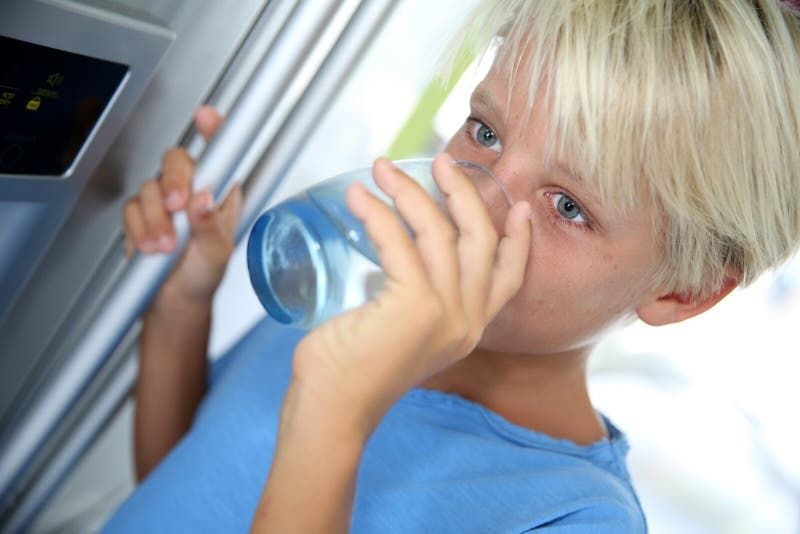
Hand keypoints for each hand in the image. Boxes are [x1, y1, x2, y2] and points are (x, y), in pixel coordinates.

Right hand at [122, 106, 242, 303]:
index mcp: (220, 193)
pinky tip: (151, 247)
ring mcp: (164, 200)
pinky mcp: (140, 214)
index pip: (220, 154)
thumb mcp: (217, 254)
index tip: (207, 117)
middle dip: (173, 182)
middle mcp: (192, 190)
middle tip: (177, 206)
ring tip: (167, 247)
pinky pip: (131, 209)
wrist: (175, 301)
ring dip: (157, 220)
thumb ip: (210, 227)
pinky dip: (140, 229)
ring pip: (150, 187)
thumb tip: (203, 199)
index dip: (213, 131)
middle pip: (176, 161)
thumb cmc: (204, 274)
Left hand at [290, 153, 532, 436]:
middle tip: (439, 160)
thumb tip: (394, 252)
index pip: (510, 278)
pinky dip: (377, 212)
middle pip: (480, 239)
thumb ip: (413, 302)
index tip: (518, 206)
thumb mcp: (401, 334)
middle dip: (463, 191)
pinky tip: (357, 198)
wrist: (332, 411)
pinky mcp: (415, 306)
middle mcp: (467, 322)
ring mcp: (445, 314)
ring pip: (439, 231)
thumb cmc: (353, 373)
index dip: (519, 239)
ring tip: (380, 168)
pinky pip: (398, 241)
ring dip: (410, 190)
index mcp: (468, 329)